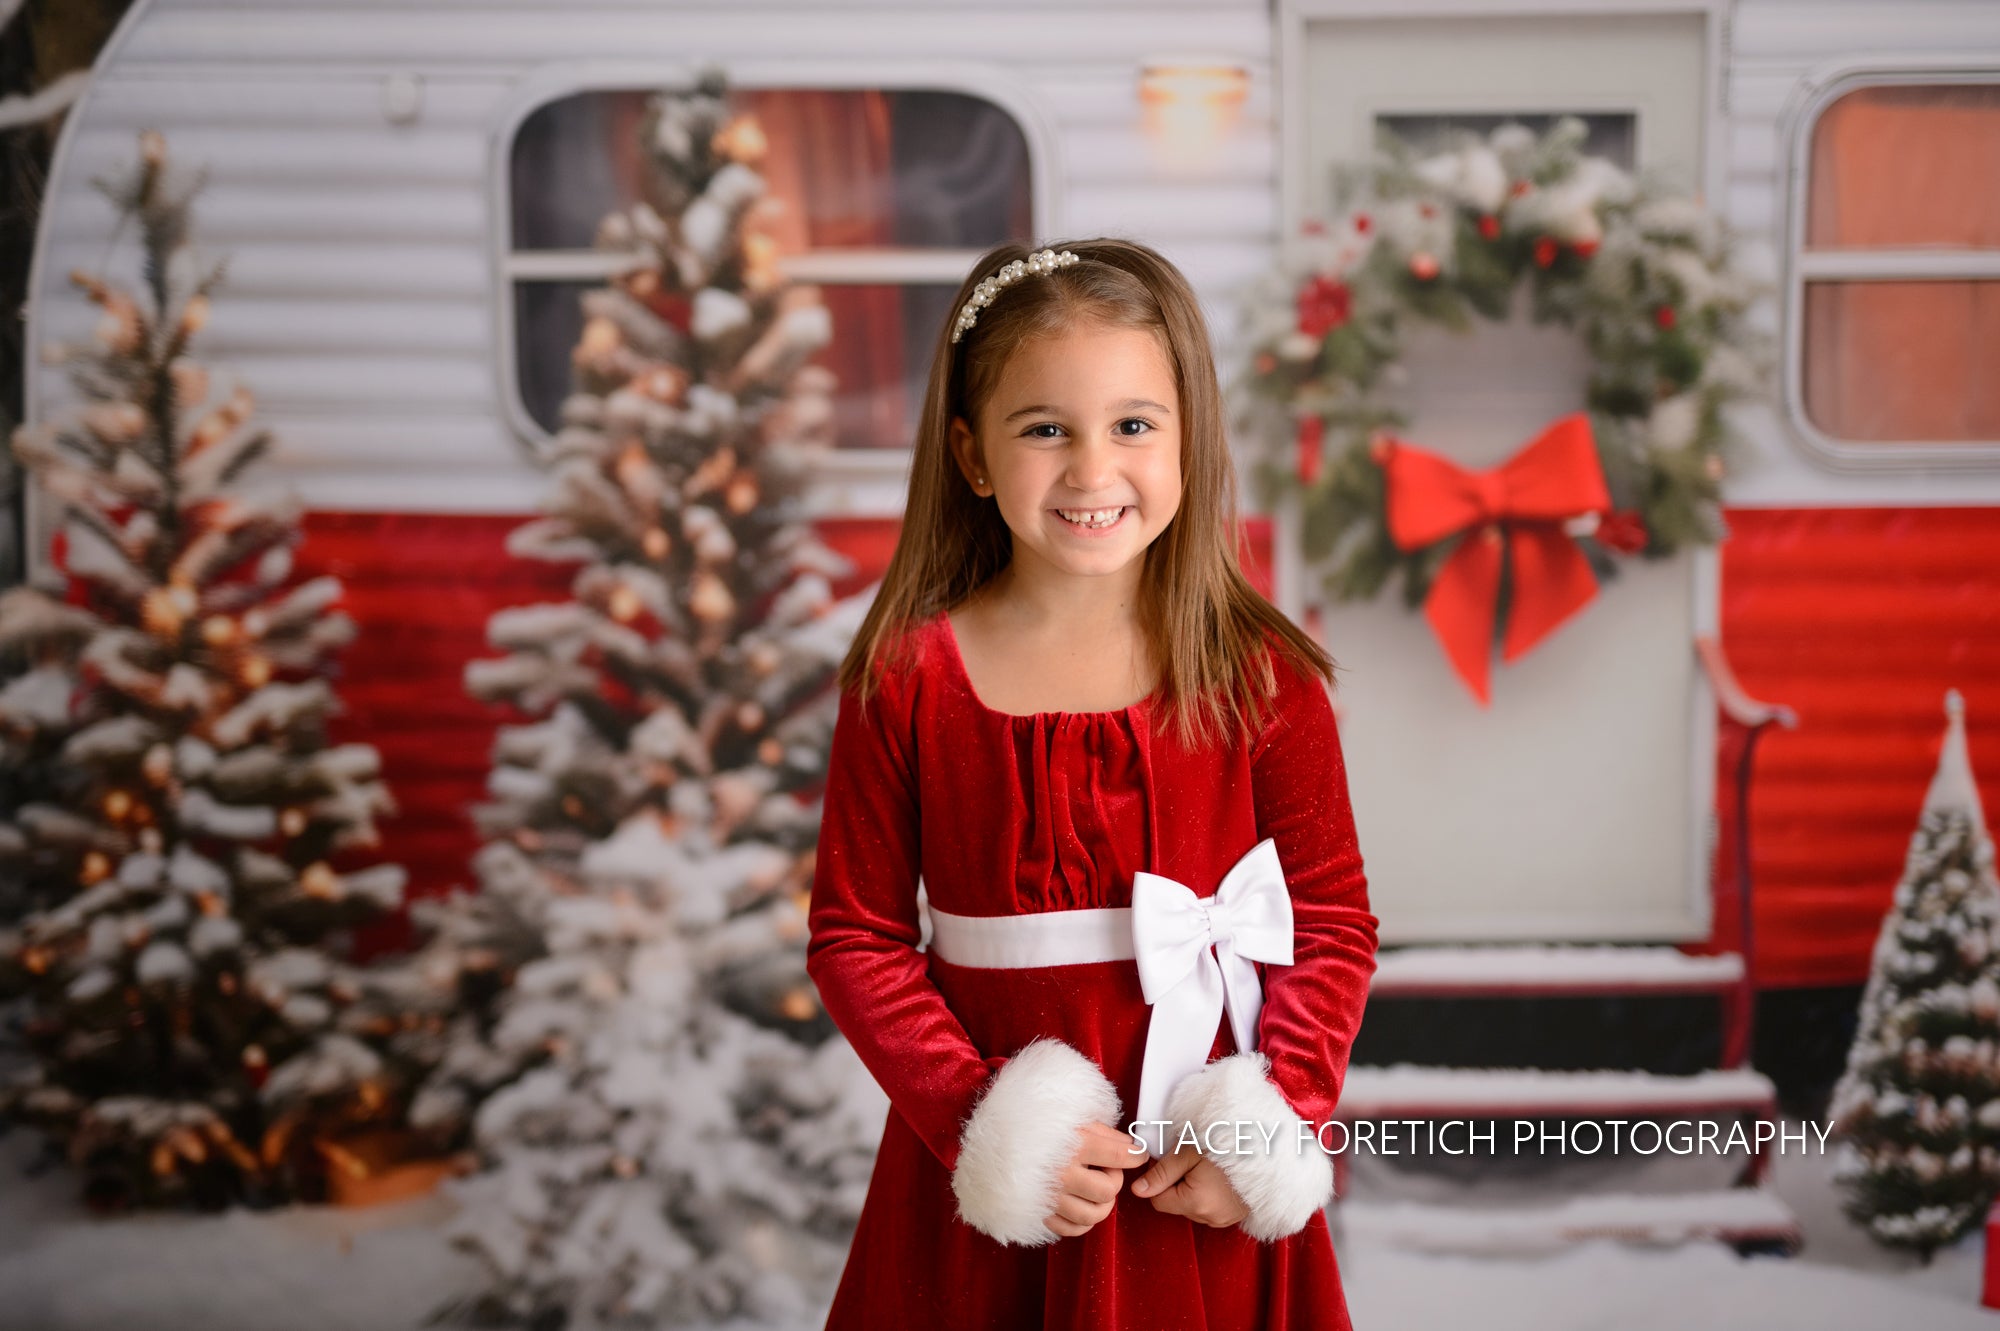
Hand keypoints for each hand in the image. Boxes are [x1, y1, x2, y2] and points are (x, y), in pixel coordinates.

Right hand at [1041, 1122, 1139, 1238]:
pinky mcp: (1039, 1212)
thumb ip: (1102, 1132)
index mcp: (1072, 1144)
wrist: (992, 1136)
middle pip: (1108, 1190)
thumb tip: (1131, 1148)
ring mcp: (1049, 1196)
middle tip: (1106, 1169)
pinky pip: (1072, 1229)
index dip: (1136, 1156)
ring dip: (1101, 1203)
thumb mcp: (1070, 1115)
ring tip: (1095, 1188)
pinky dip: (1084, 1221)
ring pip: (1093, 1214)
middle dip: (1114, 1180)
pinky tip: (1081, 1203)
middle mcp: (1062, 1173)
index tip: (1138, 1154)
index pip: (1121, 1156)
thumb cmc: (1034, 1122)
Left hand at [1131, 1146, 1249, 1228]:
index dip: (1160, 1180)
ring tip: (1209, 1170)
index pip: (1158, 1200)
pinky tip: (1218, 1181)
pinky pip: (1208, 1211)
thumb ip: (1161, 1173)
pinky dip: (1207, 1198)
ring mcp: (1223, 1221)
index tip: (1172, 1163)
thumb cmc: (1226, 1147)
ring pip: (1190, 1208)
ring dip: (1192, 1192)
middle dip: (1177, 1185)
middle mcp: (1208, 1218)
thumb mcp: (1188, 1152)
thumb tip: (1137, 1190)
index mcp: (1195, 1202)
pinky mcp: (1232, 1219)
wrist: (1265, 1152)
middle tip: (1193, 1163)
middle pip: (1175, 1205)